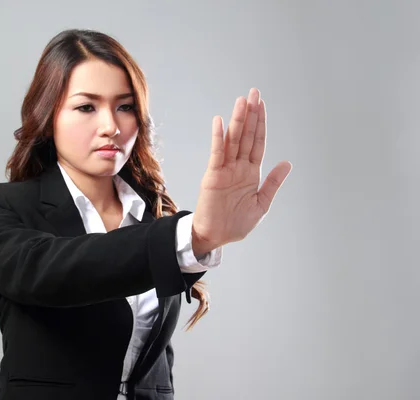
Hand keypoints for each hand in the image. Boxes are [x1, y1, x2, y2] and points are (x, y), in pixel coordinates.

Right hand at [191, 88, 291, 254]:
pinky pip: (216, 153)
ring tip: (241, 101)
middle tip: (253, 93)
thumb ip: (273, 183)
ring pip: (233, 140)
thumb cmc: (236, 223)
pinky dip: (218, 138)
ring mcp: (225, 170)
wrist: (215, 237)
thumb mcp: (261, 204)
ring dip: (237, 120)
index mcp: (251, 173)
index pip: (258, 143)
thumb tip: (287, 163)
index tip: (262, 105)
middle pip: (246, 136)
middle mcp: (238, 167)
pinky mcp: (212, 176)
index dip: (261, 124)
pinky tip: (220, 122)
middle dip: (251, 114)